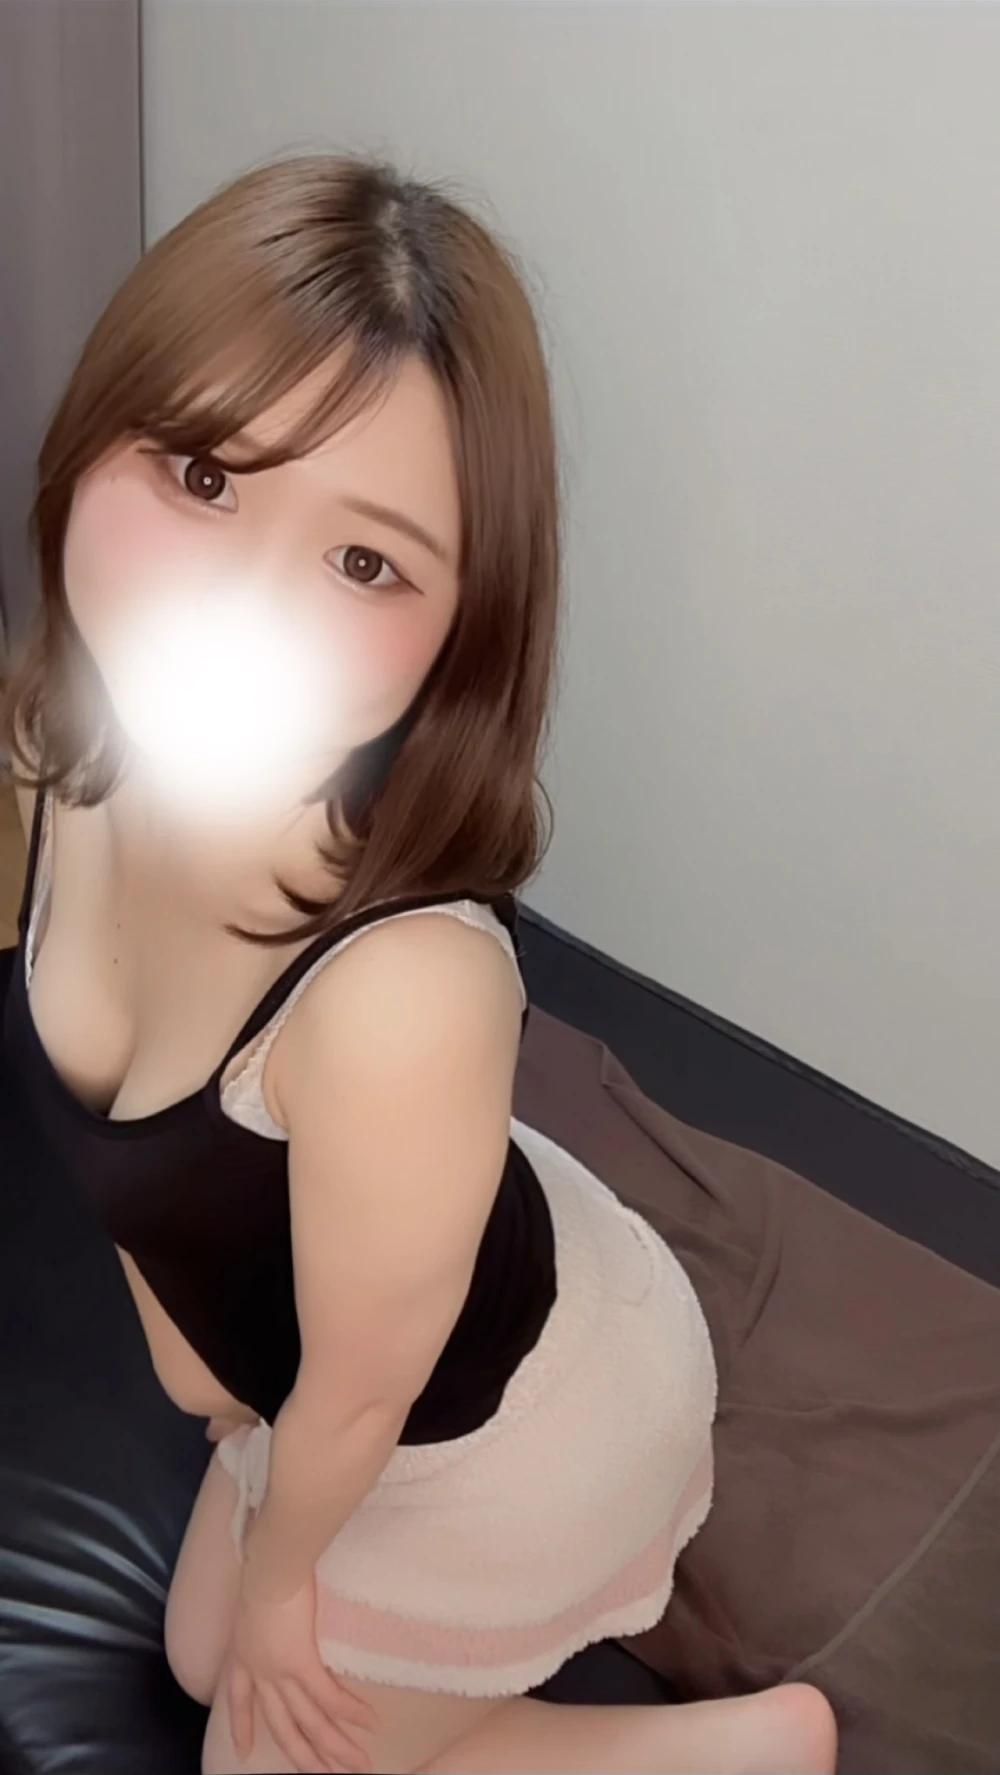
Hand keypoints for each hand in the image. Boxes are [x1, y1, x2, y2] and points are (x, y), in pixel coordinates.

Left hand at [227, 1571, 377, 1773]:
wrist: (271, 1561)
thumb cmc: (267, 1564)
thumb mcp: (256, 1594)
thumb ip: (266, 1608)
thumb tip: (281, 1601)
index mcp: (242, 1654)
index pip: (237, 1700)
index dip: (242, 1727)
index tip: (243, 1752)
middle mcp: (258, 1671)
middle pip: (282, 1726)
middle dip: (305, 1757)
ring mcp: (279, 1671)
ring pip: (309, 1722)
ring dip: (335, 1748)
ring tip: (359, 1765)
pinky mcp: (301, 1662)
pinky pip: (329, 1698)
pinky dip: (351, 1713)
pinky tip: (370, 1725)